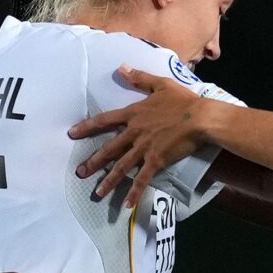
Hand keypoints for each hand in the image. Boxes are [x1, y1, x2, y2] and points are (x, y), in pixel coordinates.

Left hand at [68, 68, 218, 209]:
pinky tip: (127, 204)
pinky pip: (142, 178)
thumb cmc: (183, 100)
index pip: (104, 120)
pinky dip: (134, 192)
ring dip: (109, 181)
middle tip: (80, 173)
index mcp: (133, 114)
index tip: (71, 134)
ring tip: (98, 192)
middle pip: (109, 149)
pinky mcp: (156, 160)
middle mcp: (134, 132)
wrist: (200, 118)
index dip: (87, 127)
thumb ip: (139, 77)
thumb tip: (121, 67)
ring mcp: (144, 148)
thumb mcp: (160, 84)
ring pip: (122, 166)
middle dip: (93, 162)